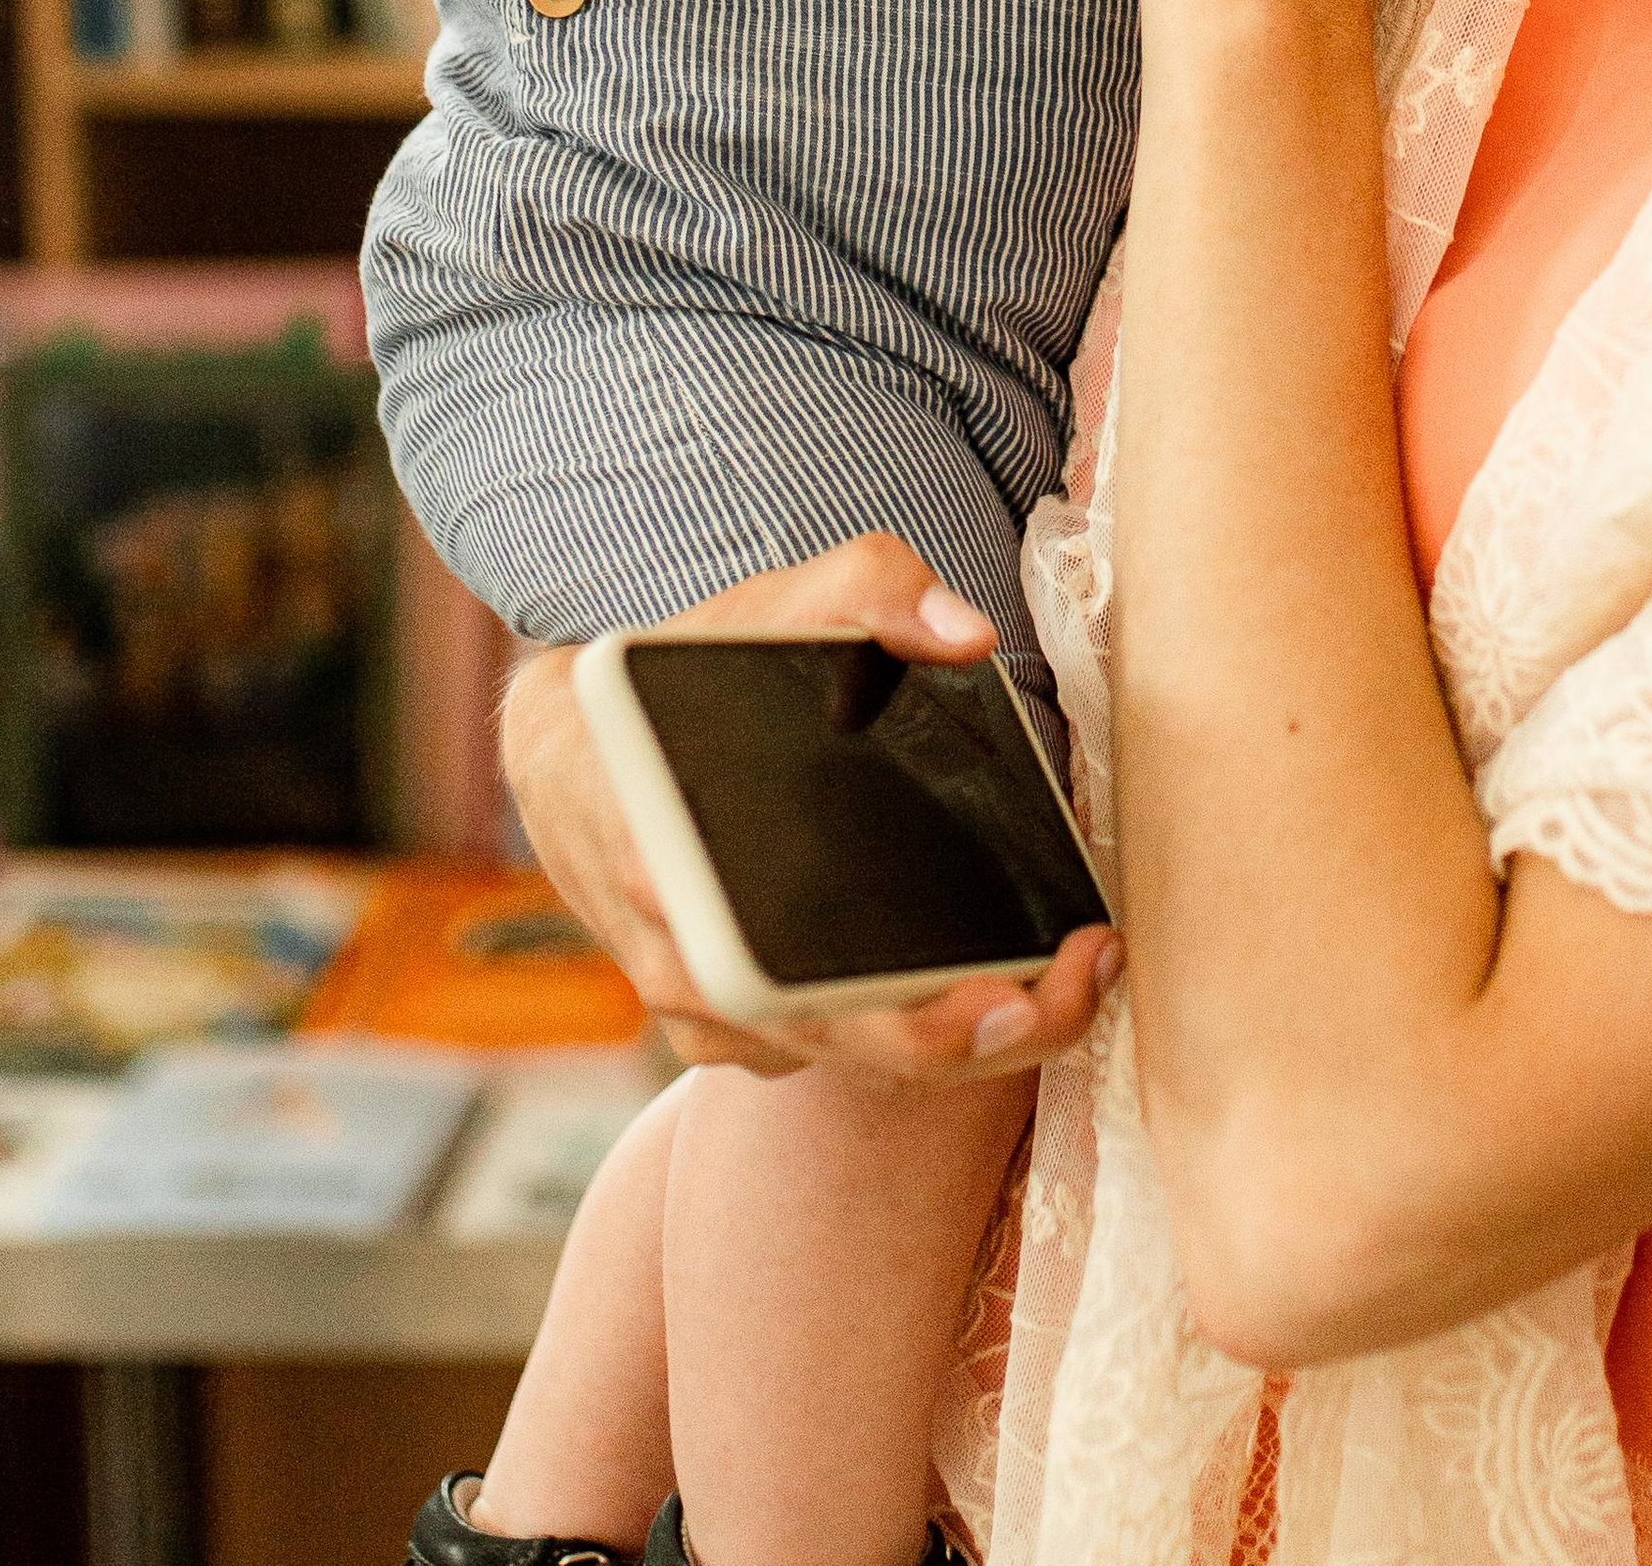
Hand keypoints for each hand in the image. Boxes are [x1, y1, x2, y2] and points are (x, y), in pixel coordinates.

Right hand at [501, 537, 1122, 1085]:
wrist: (569, 748)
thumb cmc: (673, 677)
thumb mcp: (770, 603)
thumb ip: (870, 590)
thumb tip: (966, 635)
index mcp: (692, 893)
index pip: (828, 1007)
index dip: (944, 1022)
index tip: (1036, 984)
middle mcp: (695, 982)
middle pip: (865, 1055)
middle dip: (993, 1035)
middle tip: (1083, 980)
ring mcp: (707, 1017)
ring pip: (854, 1062)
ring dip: (963, 1034)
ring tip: (1062, 977)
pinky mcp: (723, 1026)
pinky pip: (828, 1050)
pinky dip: (909, 1026)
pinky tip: (986, 978)